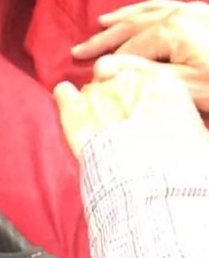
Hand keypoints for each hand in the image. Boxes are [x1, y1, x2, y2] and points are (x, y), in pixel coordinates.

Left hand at [55, 56, 204, 158]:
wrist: (150, 186)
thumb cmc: (178, 166)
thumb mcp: (193, 133)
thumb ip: (176, 113)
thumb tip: (174, 122)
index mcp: (161, 82)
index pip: (139, 71)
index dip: (133, 87)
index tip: (135, 104)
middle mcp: (128, 80)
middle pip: (113, 79)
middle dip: (114, 96)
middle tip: (119, 123)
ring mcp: (99, 93)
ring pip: (90, 89)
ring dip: (93, 104)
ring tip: (99, 128)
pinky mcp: (75, 110)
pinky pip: (63, 92)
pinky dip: (65, 97)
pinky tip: (68, 104)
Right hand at [71, 0, 208, 112]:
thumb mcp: (188, 85)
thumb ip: (145, 72)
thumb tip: (106, 66)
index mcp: (172, 30)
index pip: (130, 48)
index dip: (109, 62)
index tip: (93, 77)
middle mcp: (178, 13)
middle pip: (132, 26)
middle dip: (104, 39)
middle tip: (79, 50)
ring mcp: (192, 9)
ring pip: (147, 11)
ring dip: (122, 18)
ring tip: (101, 23)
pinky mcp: (203, 12)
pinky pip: (166, 5)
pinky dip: (146, 9)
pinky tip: (139, 12)